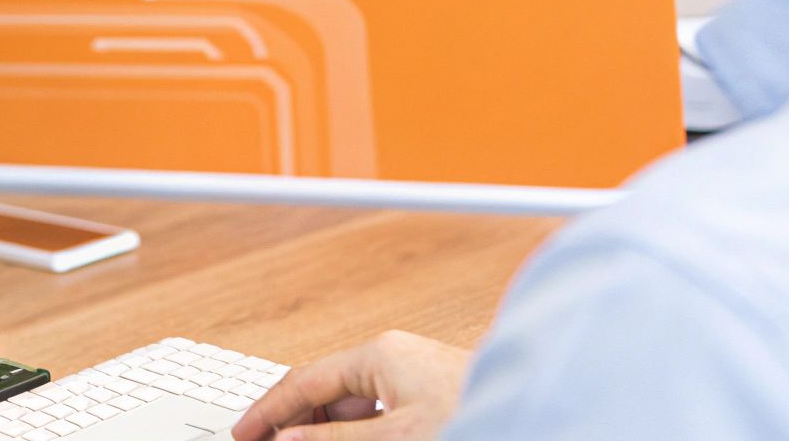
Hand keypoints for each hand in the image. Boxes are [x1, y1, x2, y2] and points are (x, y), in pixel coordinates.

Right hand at [231, 330, 469, 440]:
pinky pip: (377, 412)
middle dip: (296, 424)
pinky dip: (357, 432)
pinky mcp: (430, 394)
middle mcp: (393, 356)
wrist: (545, 410)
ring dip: (326, 431)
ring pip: (351, 405)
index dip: (269, 412)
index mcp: (379, 354)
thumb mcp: (396, 439)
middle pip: (325, 391)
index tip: (243, 436)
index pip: (304, 382)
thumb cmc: (478, 416)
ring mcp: (412, 373)